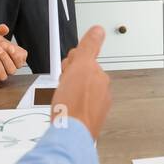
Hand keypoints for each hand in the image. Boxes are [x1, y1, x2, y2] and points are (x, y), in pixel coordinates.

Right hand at [51, 25, 111, 139]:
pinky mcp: (90, 118)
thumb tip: (98, 29)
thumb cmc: (73, 104)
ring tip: (62, 100)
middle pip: (81, 75)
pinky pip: (77, 105)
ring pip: (78, 90)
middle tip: (62, 86)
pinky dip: (69, 105)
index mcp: (100, 76)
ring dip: (68, 92)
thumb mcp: (79, 67)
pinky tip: (64, 109)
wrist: (70, 135)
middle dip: (69, 77)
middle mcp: (102, 90)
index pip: (84, 60)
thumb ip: (89, 47)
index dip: (70, 63)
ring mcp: (97, 106)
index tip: (65, 69)